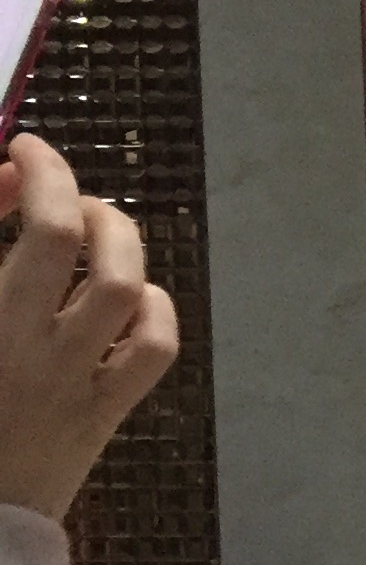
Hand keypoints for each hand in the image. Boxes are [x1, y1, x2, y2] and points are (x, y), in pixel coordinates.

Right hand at [0, 134, 181, 521]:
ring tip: (93, 226)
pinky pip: (151, 350)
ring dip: (115, 239)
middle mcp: (17, 347)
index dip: (31, 172)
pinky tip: (129, 296)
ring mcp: (68, 382)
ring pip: (119, 289)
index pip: (21, 234)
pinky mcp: (101, 414)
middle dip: (63, 189)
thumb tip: (8, 181)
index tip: (22, 150)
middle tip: (52, 180)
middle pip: (56, 242)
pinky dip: (151, 308)